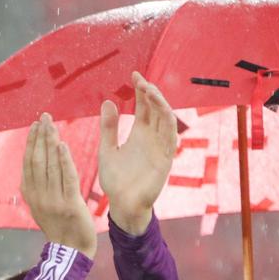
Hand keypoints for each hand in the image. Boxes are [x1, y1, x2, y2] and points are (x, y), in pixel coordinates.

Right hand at [19, 113, 97, 257]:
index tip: (35, 125)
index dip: (31, 142)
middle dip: (40, 136)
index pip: (28, 162)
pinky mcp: (69, 204)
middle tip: (44, 117)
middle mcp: (39, 196)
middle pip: (38, 160)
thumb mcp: (41, 206)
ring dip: (51, 143)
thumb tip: (33, 164)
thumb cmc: (59, 227)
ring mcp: (53, 200)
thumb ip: (37, 186)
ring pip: (50, 166)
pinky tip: (62, 145)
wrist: (71, 251)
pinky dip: (64, 160)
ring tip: (52, 125)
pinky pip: (66, 178)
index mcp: (30, 194)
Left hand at [97, 72, 177, 232]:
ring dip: (160, 103)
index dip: (141, 90)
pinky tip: (163, 110)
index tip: (134, 74)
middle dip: (151, 92)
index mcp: (139, 133)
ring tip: (150, 90)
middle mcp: (152, 137)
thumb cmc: (115, 180)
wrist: (122, 205)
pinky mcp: (166, 159)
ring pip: (166, 119)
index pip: (144, 106)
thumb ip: (108, 127)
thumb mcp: (107, 149)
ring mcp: (160, 147)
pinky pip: (171, 137)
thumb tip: (107, 100)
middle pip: (157, 108)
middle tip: (141, 80)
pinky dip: (169, 123)